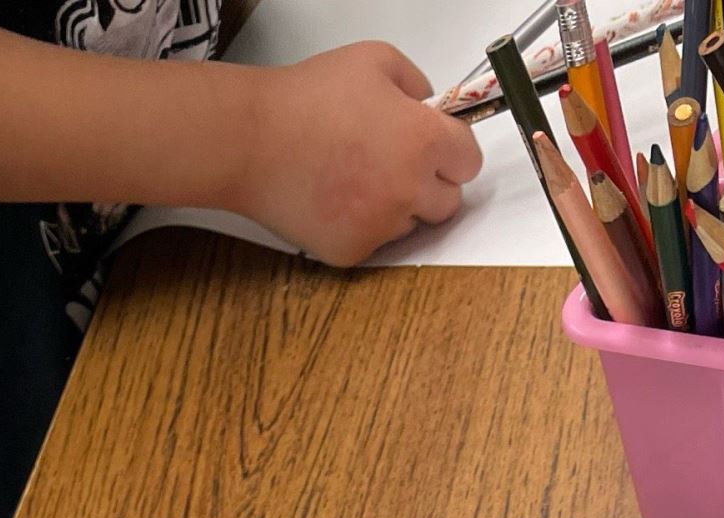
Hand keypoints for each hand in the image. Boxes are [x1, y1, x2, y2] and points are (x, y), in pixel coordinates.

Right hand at [234, 45, 481, 266]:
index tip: (439, 147)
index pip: (469, 161)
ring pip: (409, 224)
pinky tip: (336, 197)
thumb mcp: (374, 60)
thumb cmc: (308, 98)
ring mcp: (381, 227)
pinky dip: (362, 224)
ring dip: (397, 206)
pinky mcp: (353, 252)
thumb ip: (416, 83)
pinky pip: (374, 242)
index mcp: (424, 141)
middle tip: (399, 164)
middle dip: (432, 184)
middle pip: (448, 203)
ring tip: (358, 177)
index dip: (454, 150)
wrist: (253, 141)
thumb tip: (429, 106)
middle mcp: (410, 191)